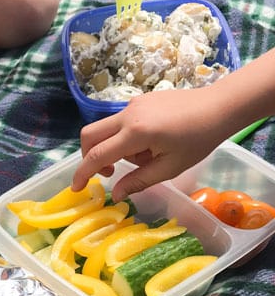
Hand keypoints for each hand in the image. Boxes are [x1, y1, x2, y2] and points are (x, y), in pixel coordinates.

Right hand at [71, 87, 228, 200]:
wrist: (218, 106)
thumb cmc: (198, 139)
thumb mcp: (169, 167)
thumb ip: (139, 180)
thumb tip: (117, 194)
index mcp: (136, 133)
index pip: (98, 156)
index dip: (83, 174)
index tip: (77, 188)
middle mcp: (128, 115)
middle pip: (90, 136)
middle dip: (89, 157)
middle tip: (108, 174)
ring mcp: (132, 104)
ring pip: (105, 129)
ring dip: (112, 148)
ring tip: (141, 158)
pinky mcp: (139, 100)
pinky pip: (120, 122)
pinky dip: (123, 137)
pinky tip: (148, 144)